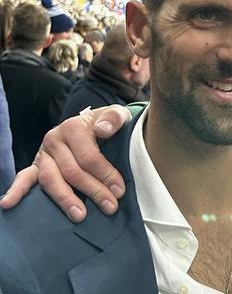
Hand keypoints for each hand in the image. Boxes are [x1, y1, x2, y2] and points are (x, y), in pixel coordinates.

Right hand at [0, 105, 131, 221]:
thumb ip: (114, 118)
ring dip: (65, 199)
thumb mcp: (118, 115)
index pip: (88, 156)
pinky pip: (24, 177)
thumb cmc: (108, 124)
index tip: (119, 191)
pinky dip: (16, 191)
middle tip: (110, 207)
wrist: (95, 123)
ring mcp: (43, 153)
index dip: (105, 174)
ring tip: (79, 216)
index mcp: (73, 127)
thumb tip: (102, 130)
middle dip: (93, 191)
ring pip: (51, 179)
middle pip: (72, 170)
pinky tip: (8, 204)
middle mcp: (54, 139)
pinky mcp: (36, 165)